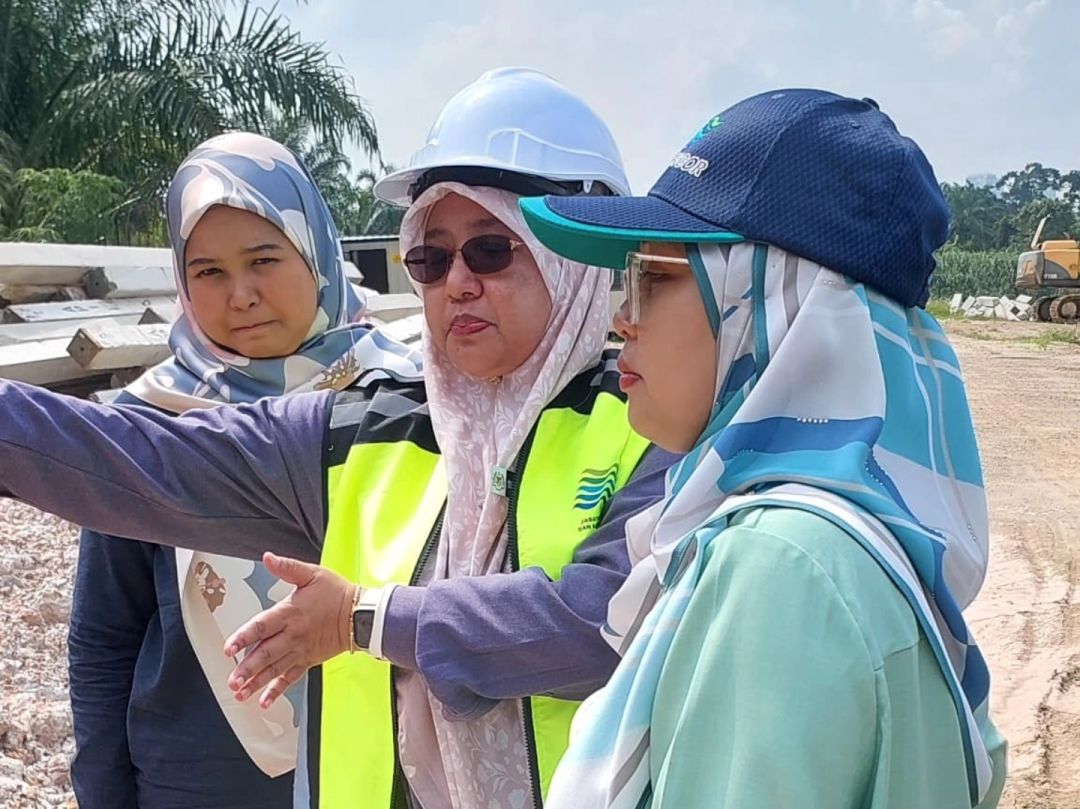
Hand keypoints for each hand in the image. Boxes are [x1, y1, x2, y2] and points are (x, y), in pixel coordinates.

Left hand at [223, 551, 355, 708]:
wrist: (361, 615)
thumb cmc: (336, 594)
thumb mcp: (312, 574)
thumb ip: (287, 567)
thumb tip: (268, 558)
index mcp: (290, 613)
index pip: (262, 626)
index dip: (244, 637)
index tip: (228, 648)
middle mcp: (293, 635)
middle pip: (266, 654)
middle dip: (247, 669)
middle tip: (232, 681)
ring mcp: (300, 650)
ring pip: (275, 669)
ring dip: (257, 682)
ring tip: (241, 692)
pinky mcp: (308, 660)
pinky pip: (290, 678)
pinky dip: (277, 690)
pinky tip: (265, 700)